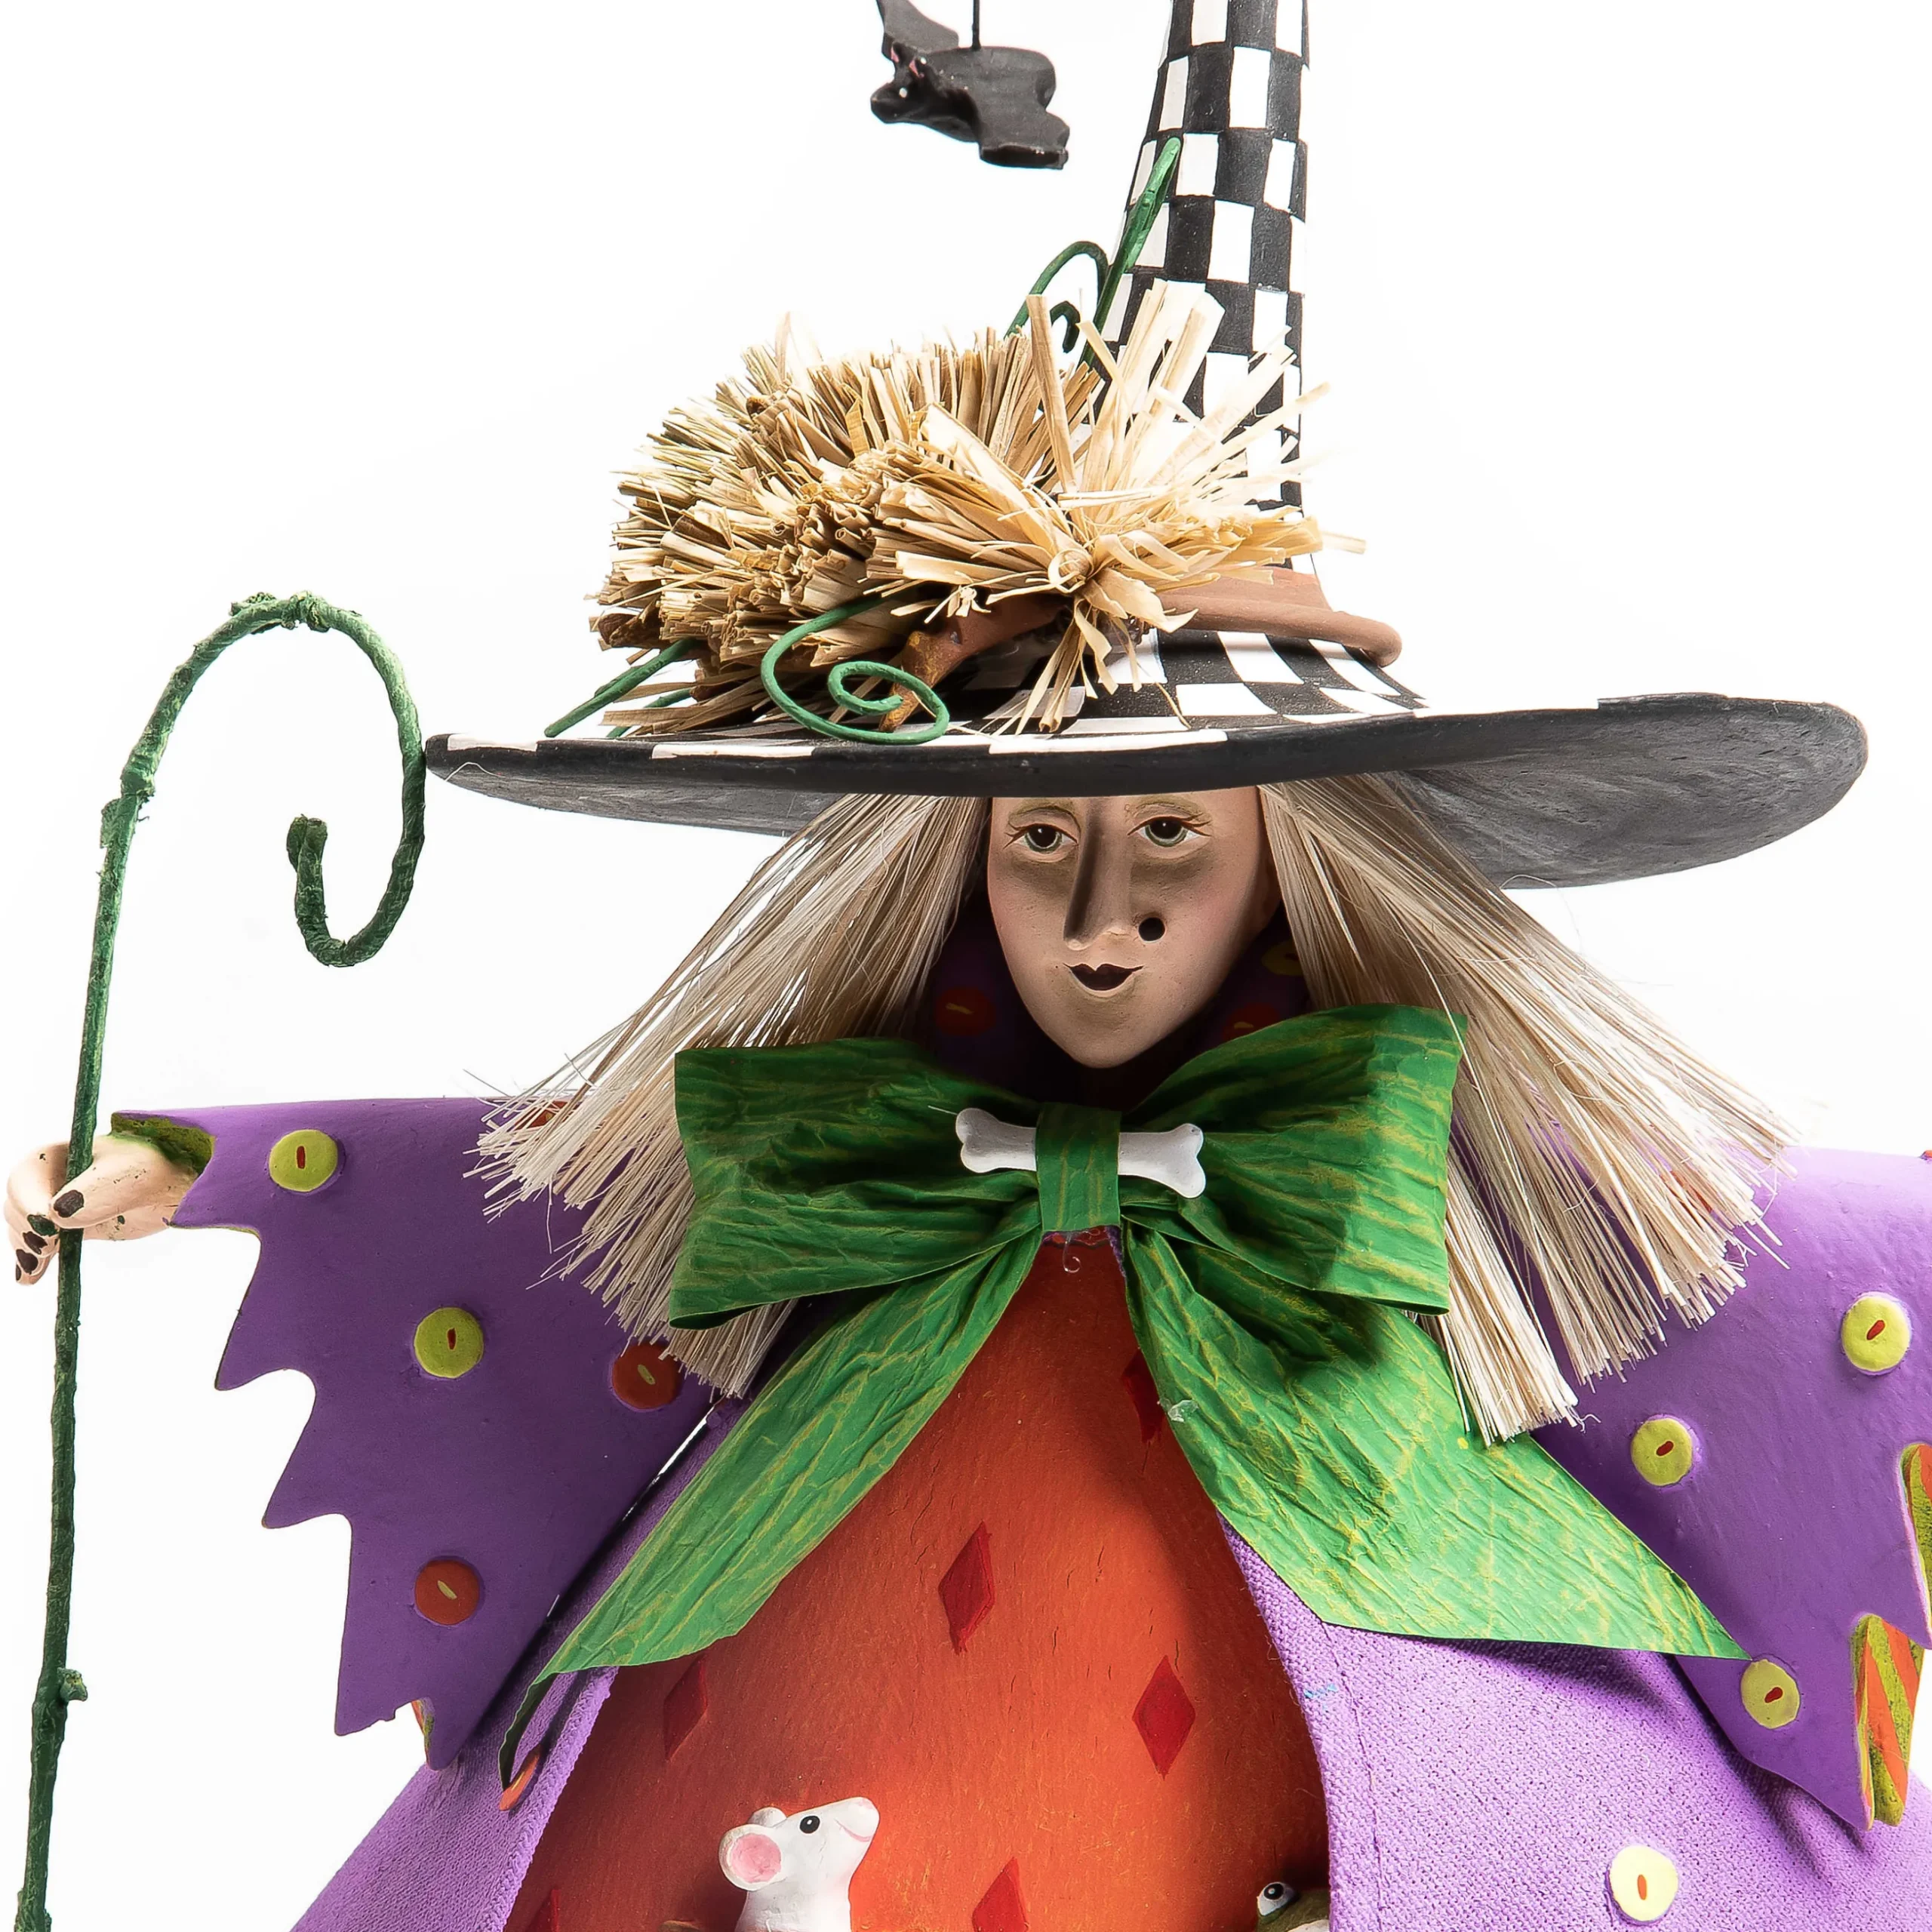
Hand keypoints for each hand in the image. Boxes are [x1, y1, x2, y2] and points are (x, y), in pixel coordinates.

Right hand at [7, 1134, 198, 1283]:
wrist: (183, 1183)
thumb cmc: (159, 1167)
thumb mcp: (131, 1174)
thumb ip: (96, 1192)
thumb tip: (56, 1215)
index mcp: (64, 1152)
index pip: (28, 1175)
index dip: (27, 1199)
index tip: (44, 1224)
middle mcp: (57, 1177)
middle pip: (20, 1204)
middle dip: (25, 1227)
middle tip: (46, 1249)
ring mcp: (64, 1203)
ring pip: (28, 1227)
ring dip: (26, 1248)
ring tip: (35, 1268)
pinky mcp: (75, 1226)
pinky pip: (46, 1243)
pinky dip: (35, 1260)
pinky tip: (29, 1278)